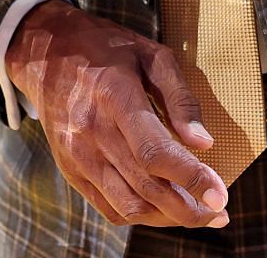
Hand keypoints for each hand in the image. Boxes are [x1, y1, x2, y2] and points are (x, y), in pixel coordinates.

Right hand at [6, 0, 229, 228]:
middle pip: (146, 188)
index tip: (220, 195)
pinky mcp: (70, 168)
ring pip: (129, 206)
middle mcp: (92, 131)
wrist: (45, 53)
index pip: (155, 153)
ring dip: (167, 217)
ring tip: (196, 213)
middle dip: (189, 209)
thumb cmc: (106, 49)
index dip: (191, 179)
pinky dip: (140, 215)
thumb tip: (203, 143)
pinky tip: (161, 207)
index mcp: (115, 97)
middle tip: (219, 213)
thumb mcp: (151, 55)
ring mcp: (77, 154)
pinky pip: (108, 207)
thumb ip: (180, 98)